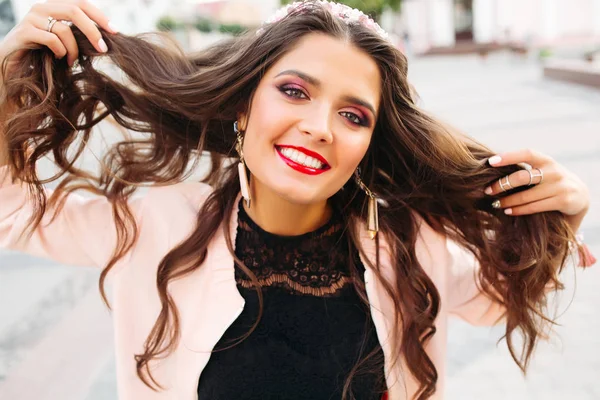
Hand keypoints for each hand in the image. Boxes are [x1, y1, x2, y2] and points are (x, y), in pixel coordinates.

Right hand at [0, 0, 116, 70]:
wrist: (10, 64)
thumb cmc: (40, 54)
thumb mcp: (62, 41)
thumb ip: (77, 34)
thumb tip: (105, 38)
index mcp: (53, 6)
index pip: (81, 3)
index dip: (100, 16)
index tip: (115, 31)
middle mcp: (42, 7)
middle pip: (75, 11)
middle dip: (93, 31)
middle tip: (103, 49)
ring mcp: (32, 18)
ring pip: (65, 29)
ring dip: (74, 50)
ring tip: (72, 62)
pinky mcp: (24, 31)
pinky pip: (52, 40)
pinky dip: (60, 51)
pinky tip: (59, 58)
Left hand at [483, 149, 589, 230]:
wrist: (579, 195)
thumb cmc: (551, 181)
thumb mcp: (542, 170)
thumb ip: (525, 169)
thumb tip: (492, 169)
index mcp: (546, 160)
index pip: (527, 153)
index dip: (508, 156)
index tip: (490, 161)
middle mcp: (553, 172)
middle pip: (522, 177)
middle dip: (501, 185)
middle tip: (487, 191)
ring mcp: (559, 187)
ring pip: (526, 196)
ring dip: (507, 201)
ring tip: (495, 204)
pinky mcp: (563, 201)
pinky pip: (534, 207)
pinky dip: (518, 210)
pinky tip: (508, 211)